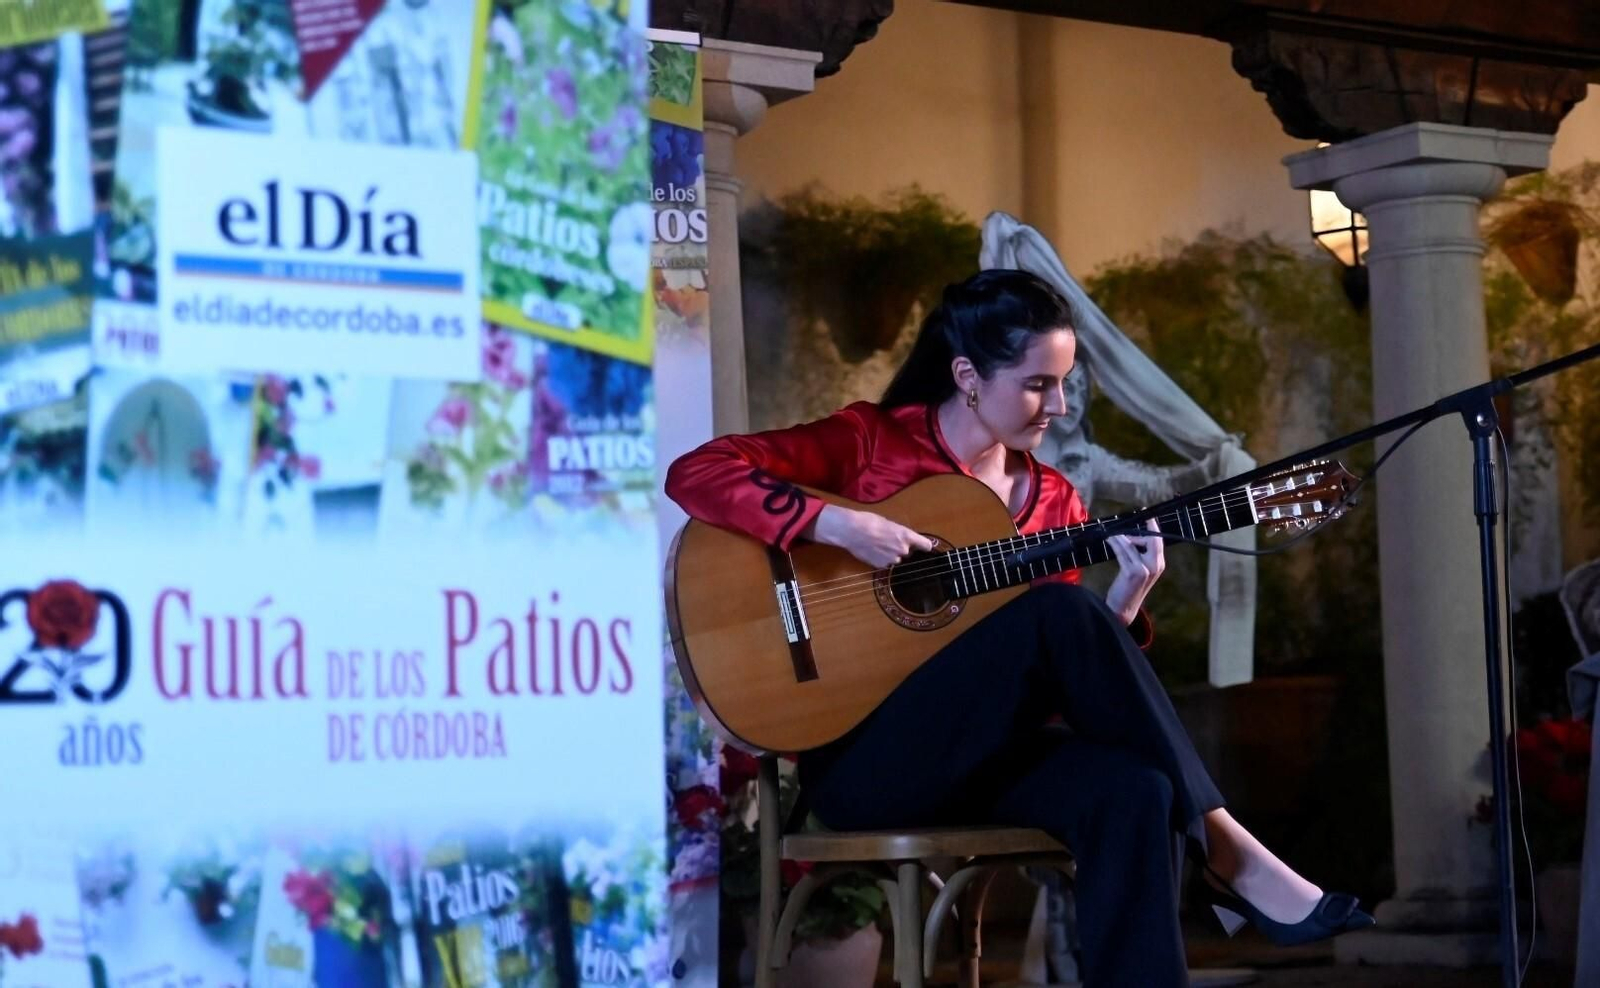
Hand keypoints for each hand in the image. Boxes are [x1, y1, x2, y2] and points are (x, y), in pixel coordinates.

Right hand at [807, 505, 933, 568]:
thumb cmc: (869, 521)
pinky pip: (884, 563)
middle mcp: (902, 549)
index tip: (926, 547)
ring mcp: (892, 559)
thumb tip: (903, 538)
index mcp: (906, 535)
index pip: (925, 545)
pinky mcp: (881, 566)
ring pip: (895, 558)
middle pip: (907, 551)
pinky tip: (872, 551)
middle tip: (887, 540)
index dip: (925, 546)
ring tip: (876, 545)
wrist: (852, 531)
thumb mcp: (888, 523)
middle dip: (900, 548)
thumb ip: (898, 533)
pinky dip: (880, 559)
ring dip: (889, 554)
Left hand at [1104, 518, 1164, 624]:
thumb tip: (1129, 537)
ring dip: (1120, 537)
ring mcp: (1144, 569)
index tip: (1149, 516)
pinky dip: (1115, 544)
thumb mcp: (1140, 571)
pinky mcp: (1132, 572)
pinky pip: (1123, 552)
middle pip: (1151, 540)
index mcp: (1159, 565)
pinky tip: (1109, 540)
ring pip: (1132, 545)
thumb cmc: (1128, 588)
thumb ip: (1139, 556)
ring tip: (1110, 534)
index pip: (1159, 542)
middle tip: (1125, 526)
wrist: (1124, 608)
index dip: (1154, 528)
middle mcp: (1155, 566)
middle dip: (1138, 532)